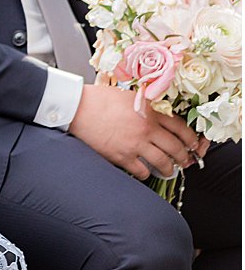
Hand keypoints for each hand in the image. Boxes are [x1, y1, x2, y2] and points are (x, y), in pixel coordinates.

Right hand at [68, 83, 199, 179]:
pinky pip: (142, 171)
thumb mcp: (129, 96)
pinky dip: (146, 173)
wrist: (77, 108)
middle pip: (176, 148)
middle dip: (183, 157)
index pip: (181, 128)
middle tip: (184, 161)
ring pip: (163, 162)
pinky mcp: (121, 156)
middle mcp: (146, 129)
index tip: (193, 145)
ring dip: (169, 169)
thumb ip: (147, 106)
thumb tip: (159, 116)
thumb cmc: (98, 99)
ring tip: (168, 170)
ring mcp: (135, 144)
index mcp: (150, 112)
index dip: (191, 139)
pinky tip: (145, 171)